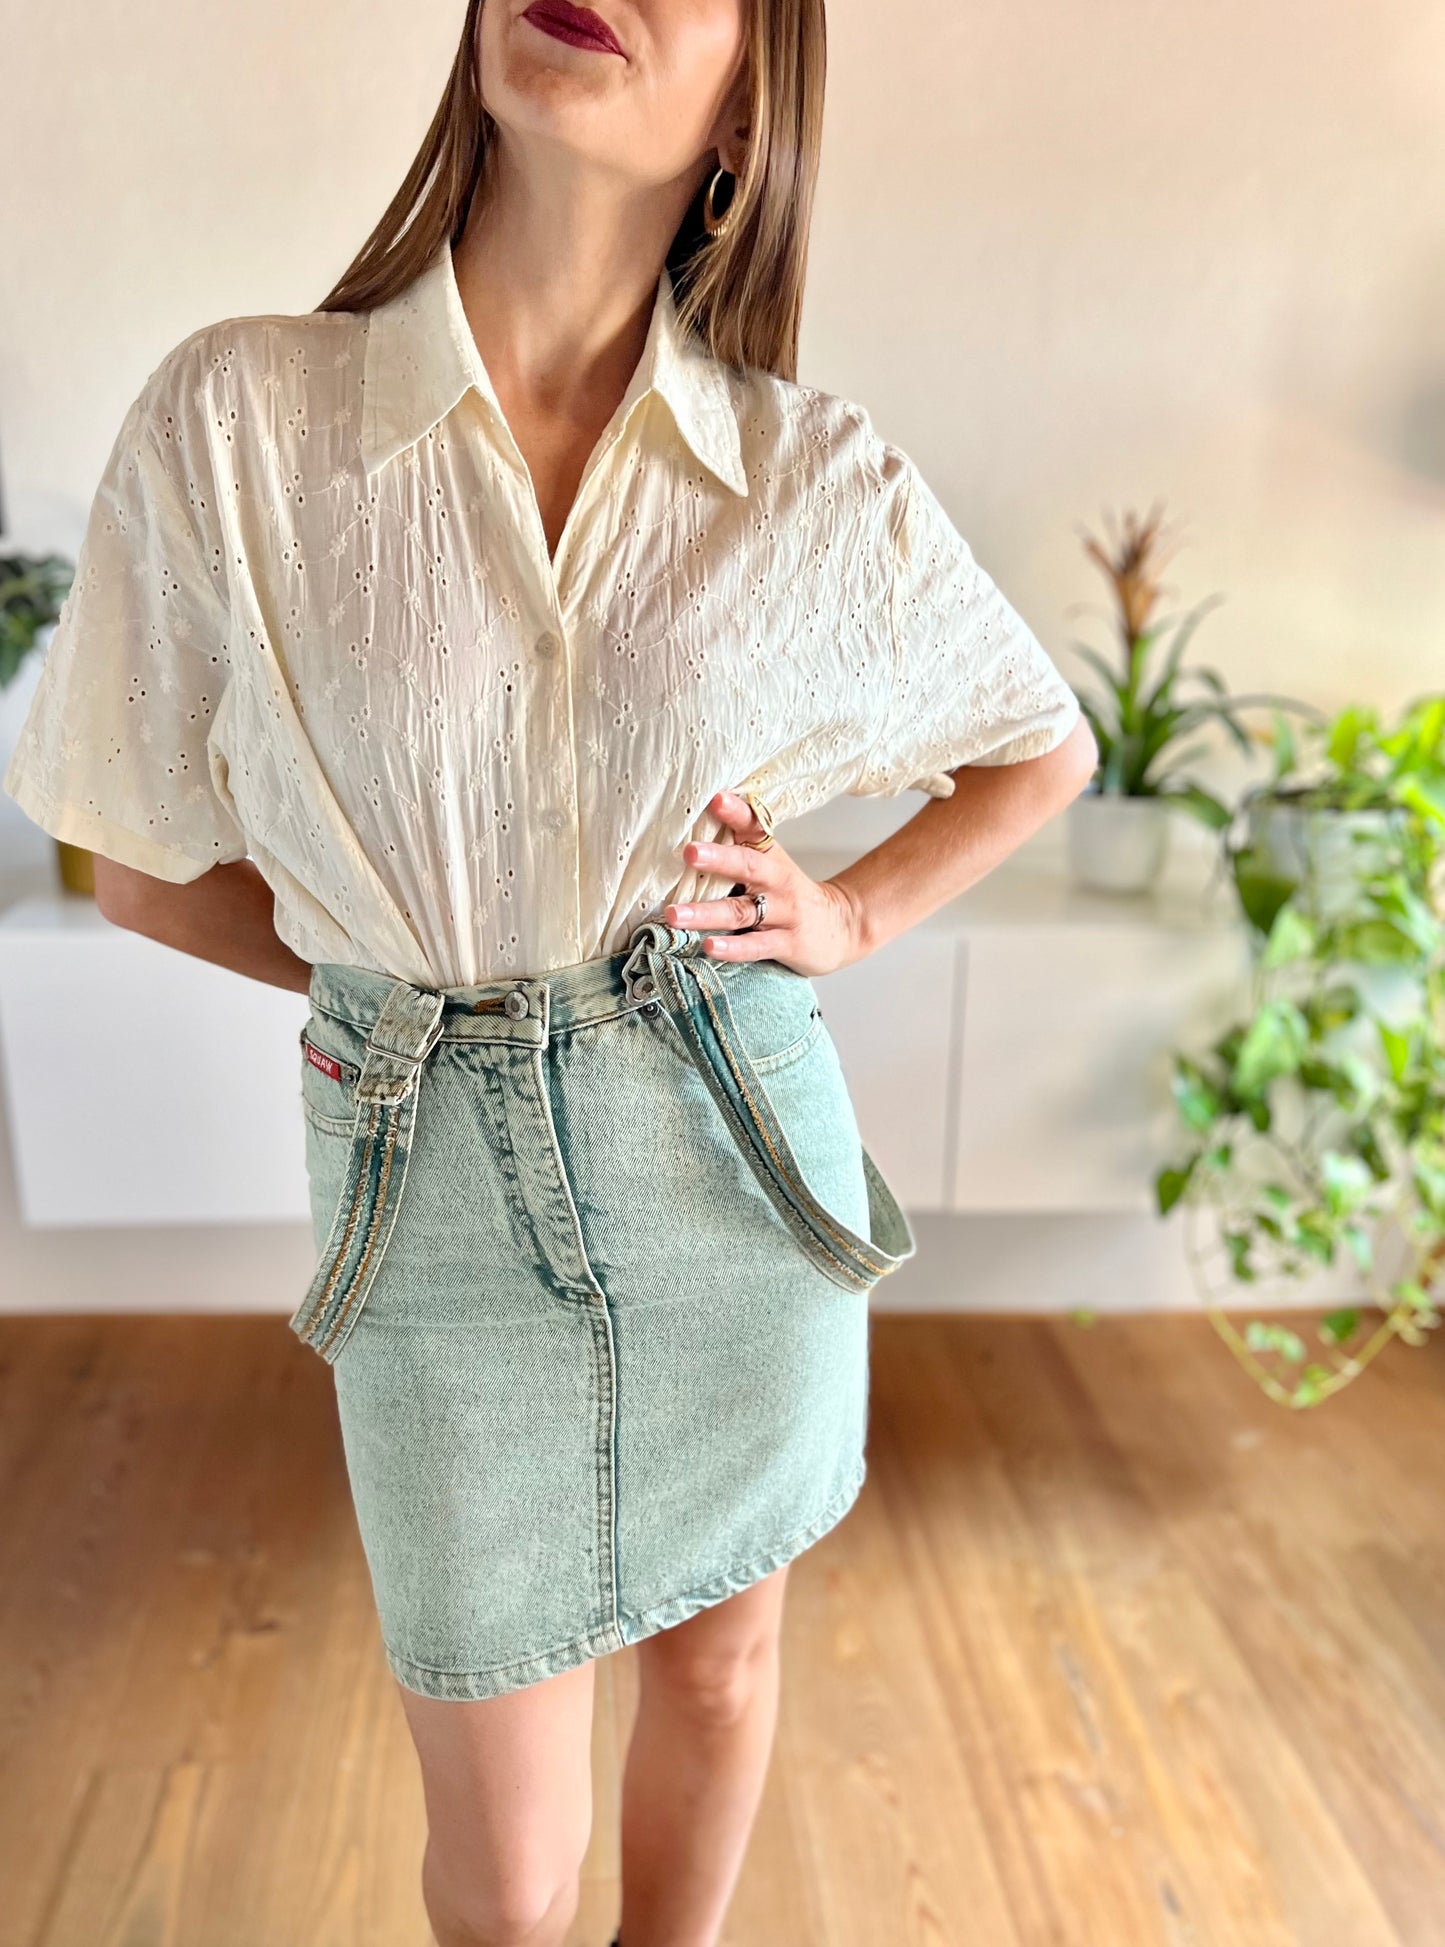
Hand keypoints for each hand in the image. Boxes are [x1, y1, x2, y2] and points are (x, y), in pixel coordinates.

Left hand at [664, 789, 868, 976]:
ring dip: (706, 913)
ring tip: (674, 914)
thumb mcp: (772, 866)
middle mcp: (777, 881)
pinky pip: (757, 946)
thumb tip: (687, 834)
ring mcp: (783, 913)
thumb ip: (738, 851)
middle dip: (718, 859)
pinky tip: (709, 946)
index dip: (736, 813)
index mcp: (771, 856)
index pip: (754, 828)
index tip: (715, 799)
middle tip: (689, 852)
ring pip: (742, 911)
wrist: (842, 927)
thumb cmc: (791, 895)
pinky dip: (733, 948)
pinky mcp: (787, 944)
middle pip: (747, 866)